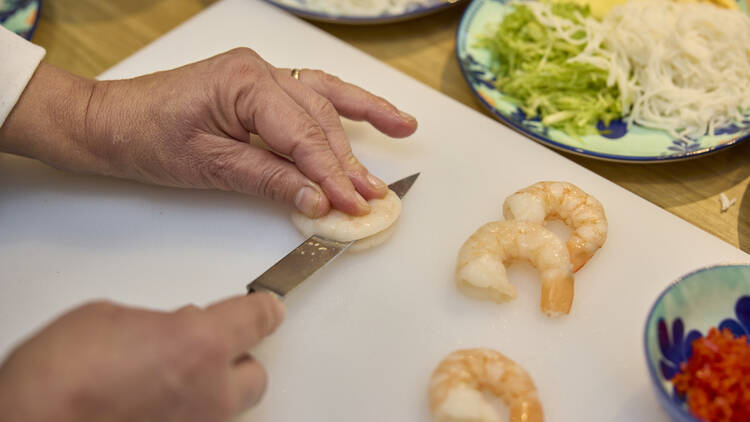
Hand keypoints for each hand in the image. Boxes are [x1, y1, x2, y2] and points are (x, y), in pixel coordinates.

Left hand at [0, 48, 417, 216]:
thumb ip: (270, 179)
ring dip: (361, 125)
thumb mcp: (209, 167)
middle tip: (373, 197)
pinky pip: (312, 94)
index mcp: (246, 82)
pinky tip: (375, 113)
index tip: (354, 205)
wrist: (110, 123)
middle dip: (348, 161)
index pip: (304, 135)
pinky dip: (344, 105)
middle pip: (319, 120)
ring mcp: (263, 75)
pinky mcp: (261, 88)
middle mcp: (260, 71)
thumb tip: (317, 200)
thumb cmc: (146, 139)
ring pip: (324, 102)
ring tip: (403, 133)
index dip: (332, 174)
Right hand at [0, 293, 283, 421]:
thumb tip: (166, 334)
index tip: (268, 306)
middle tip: (201, 352)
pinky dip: (184, 416)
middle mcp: (212, 392)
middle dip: (234, 361)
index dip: (264, 309)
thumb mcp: (108, 318)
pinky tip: (149, 409)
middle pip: (255, 374)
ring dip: (209, 392)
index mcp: (202, 343)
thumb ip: (157, 324)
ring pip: (228, 408)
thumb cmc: (60, 376)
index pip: (257, 319)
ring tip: (166, 385)